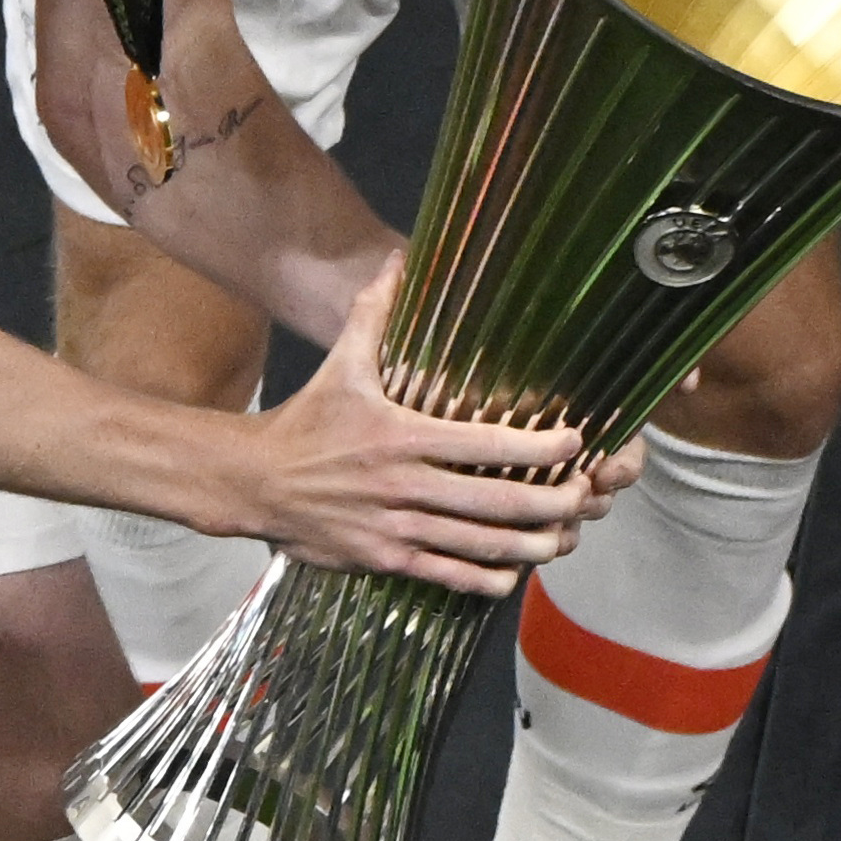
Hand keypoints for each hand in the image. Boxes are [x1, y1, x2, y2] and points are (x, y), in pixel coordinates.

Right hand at [240, 259, 600, 593]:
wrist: (255, 483)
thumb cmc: (307, 420)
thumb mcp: (341, 364)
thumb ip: (374, 314)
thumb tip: (399, 261)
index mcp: (401, 435)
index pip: (482, 442)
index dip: (535, 446)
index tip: (575, 440)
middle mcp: (403, 485)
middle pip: (491, 501)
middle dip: (546, 503)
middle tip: (584, 498)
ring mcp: (395, 528)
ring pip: (475, 544)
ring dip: (527, 546)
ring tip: (564, 540)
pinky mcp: (384, 559)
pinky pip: (443, 575)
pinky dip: (481, 579)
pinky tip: (511, 575)